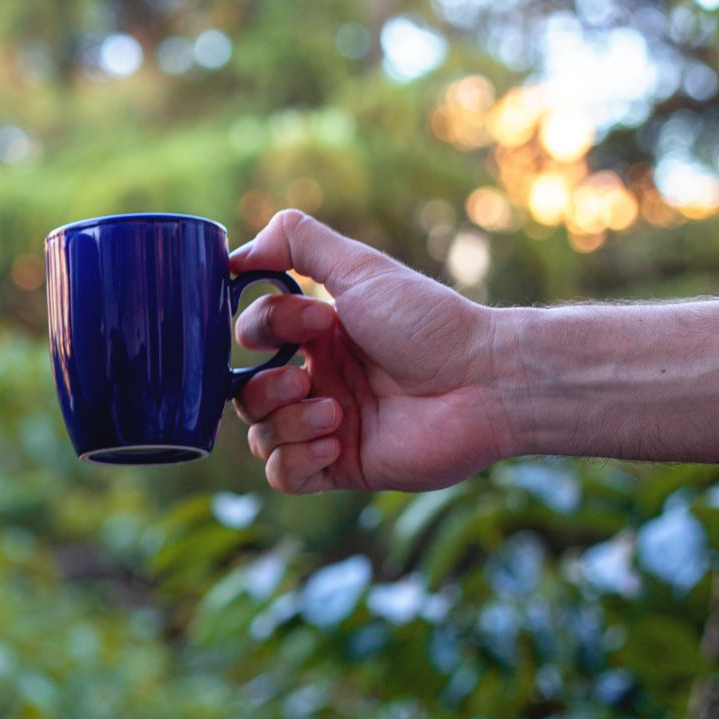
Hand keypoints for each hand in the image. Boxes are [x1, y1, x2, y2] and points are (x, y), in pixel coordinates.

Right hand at [230, 210, 511, 492]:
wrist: (484, 382)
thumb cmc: (428, 323)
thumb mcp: (360, 267)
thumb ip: (297, 242)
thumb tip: (234, 255)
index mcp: (316, 337)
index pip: (252, 336)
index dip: (265, 329)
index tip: (319, 322)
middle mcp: (318, 380)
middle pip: (245, 392)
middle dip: (262, 388)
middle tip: (303, 380)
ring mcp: (328, 425)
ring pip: (260, 436)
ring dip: (284, 423)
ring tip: (334, 414)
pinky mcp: (344, 467)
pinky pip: (284, 477)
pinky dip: (295, 461)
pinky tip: (334, 442)